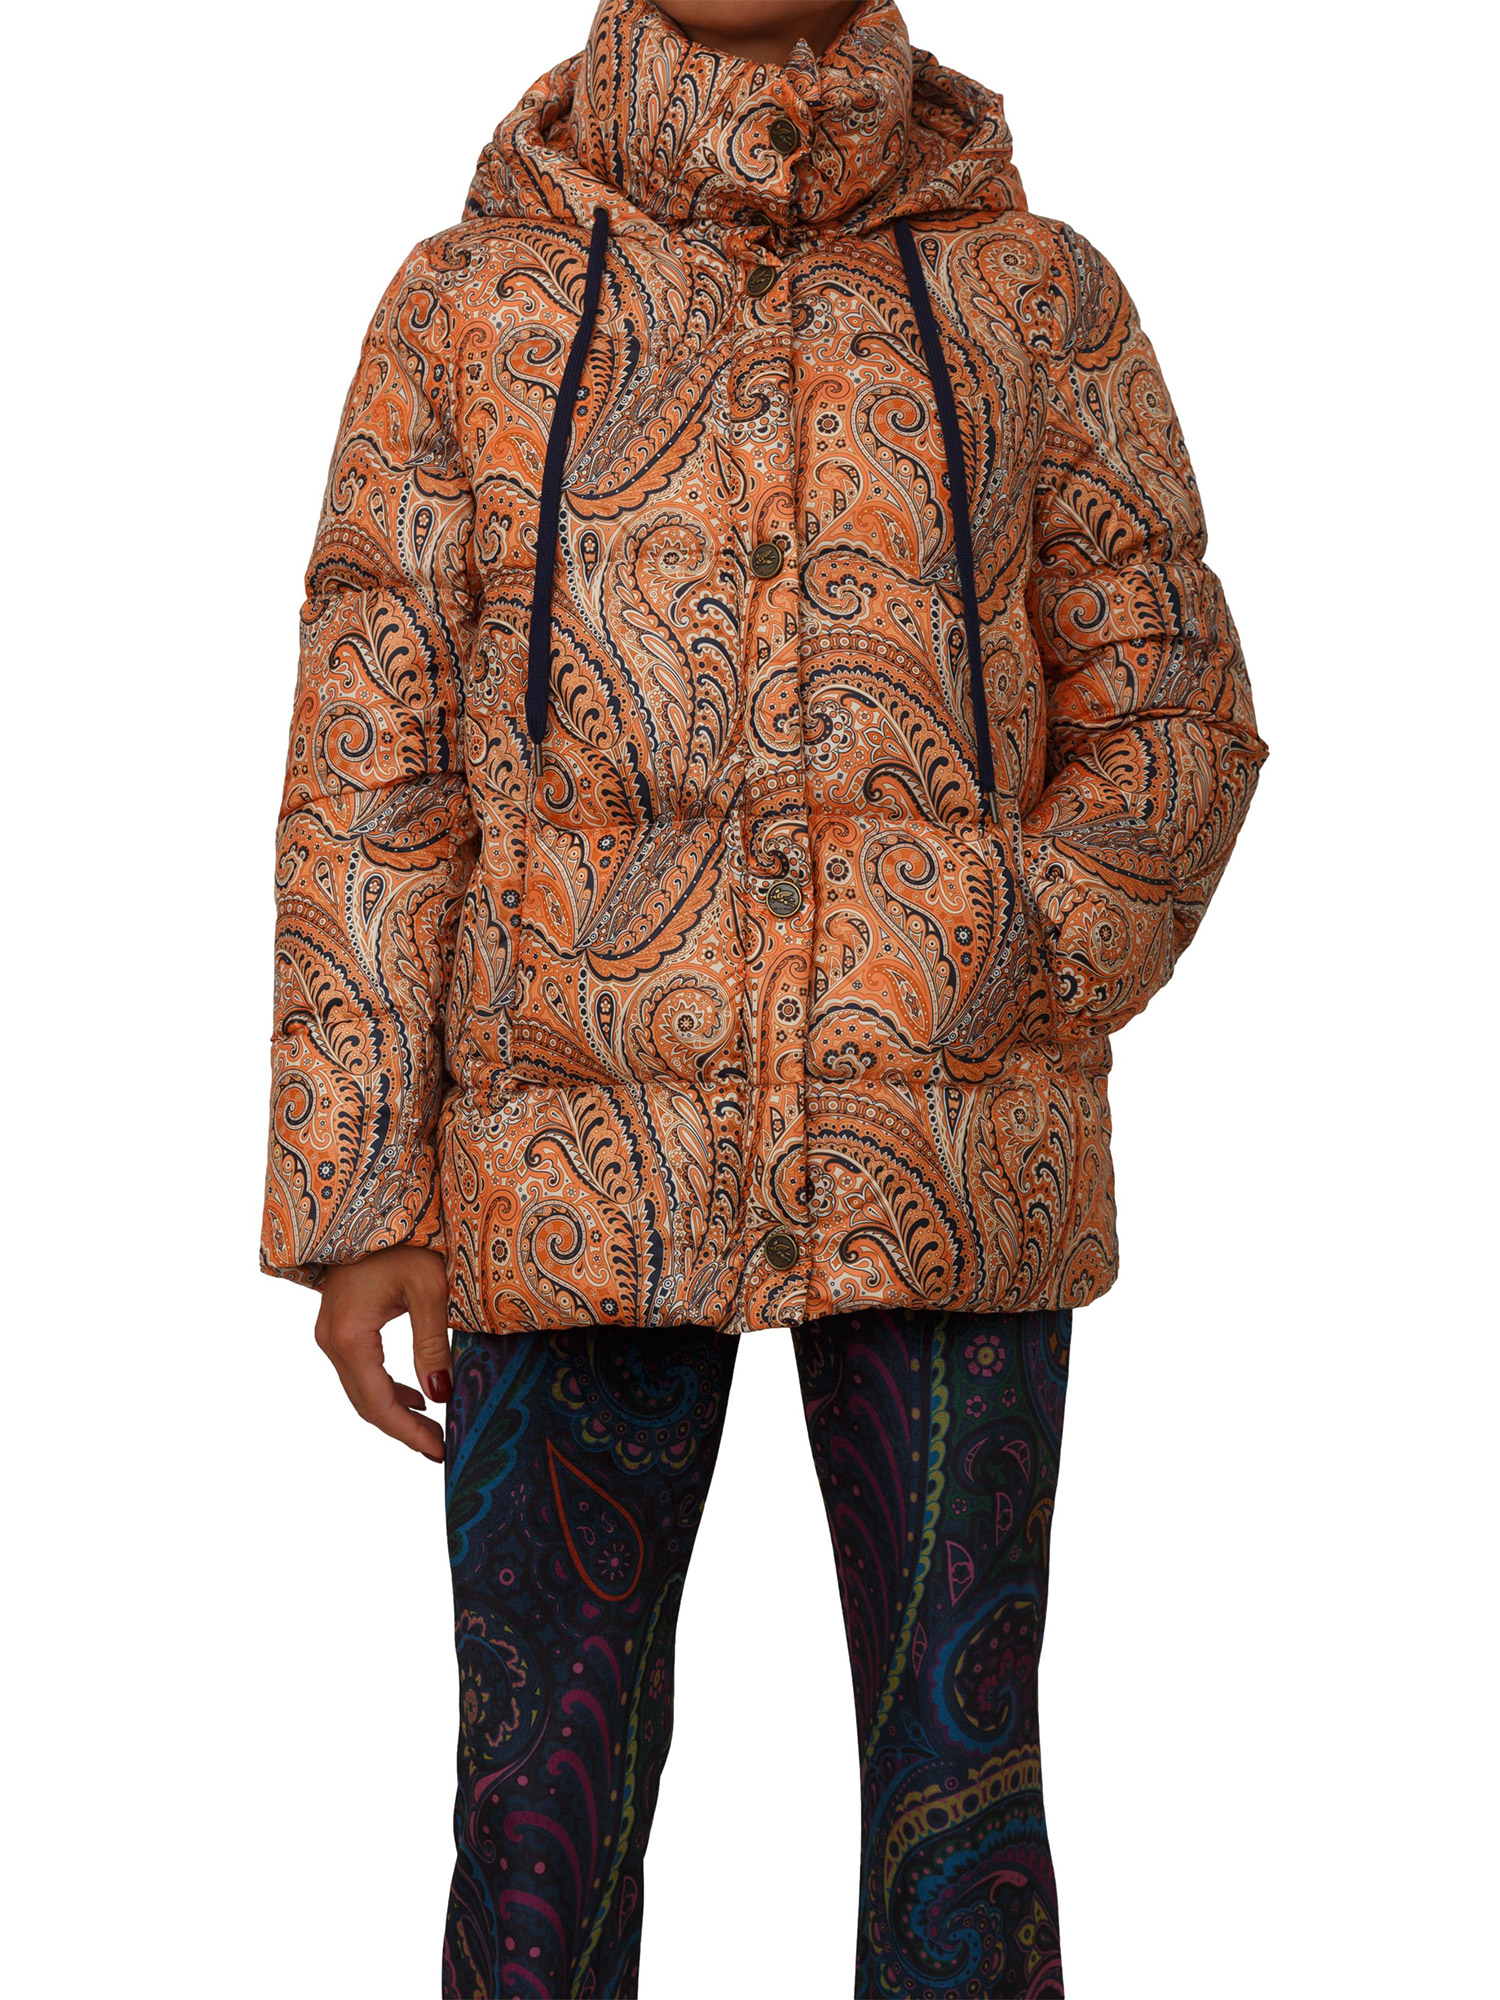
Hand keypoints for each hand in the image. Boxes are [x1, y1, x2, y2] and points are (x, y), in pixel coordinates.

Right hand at [315, 1246, 452, 1461]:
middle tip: (440, 1449)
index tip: (440, 1451)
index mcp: (350, 1336)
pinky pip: (359, 1370)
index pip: (378, 1402)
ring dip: (395, 1411)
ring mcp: (331, 1332)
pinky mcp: (340, 1325)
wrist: (371, 1203)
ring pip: (361, 1388)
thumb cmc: (405, 1240)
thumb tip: (440, 1396)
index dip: (408, 1432)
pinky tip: (415, 1397)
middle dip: (403, 1429)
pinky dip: (386, 1388)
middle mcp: (331, 1339)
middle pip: (365, 1402)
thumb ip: (433, 1344)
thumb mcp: (429, 1289)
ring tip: (432, 1431)